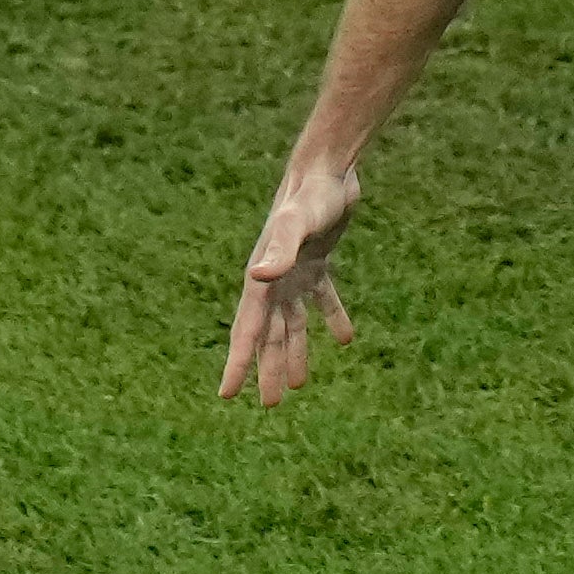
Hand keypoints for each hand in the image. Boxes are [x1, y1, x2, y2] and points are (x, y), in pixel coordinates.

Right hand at [218, 163, 362, 405]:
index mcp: (261, 280)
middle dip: (267, 368)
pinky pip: (323, 298)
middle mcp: (273, 280)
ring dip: (295, 351)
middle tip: (270, 404)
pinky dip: (332, 318)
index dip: (237, 364)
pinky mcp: (317, 263)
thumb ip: (279, 251)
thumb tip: (257, 276)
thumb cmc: (310, 197)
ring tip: (298, 384)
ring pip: (292, 323)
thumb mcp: (295, 225)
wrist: (328, 169)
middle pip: (269, 335)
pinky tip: (345, 339)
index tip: (227, 395)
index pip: (246, 332)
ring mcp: (294, 272)